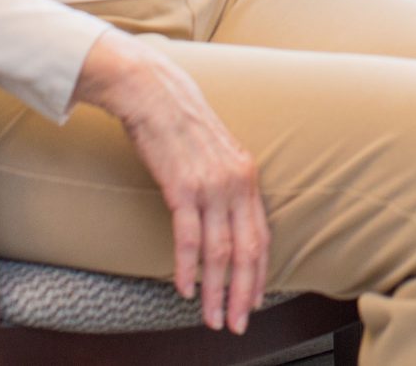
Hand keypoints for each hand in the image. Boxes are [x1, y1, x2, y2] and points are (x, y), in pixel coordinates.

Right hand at [73, 32, 267, 331]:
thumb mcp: (215, 154)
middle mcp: (237, 182)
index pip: (262, 237)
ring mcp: (211, 185)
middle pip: (247, 251)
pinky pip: (189, 238)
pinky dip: (188, 268)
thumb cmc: (179, 123)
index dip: (260, 274)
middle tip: (237, 324)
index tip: (255, 302)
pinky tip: (186, 289)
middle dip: (243, 294)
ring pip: (221, 252)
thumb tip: (226, 220)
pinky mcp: (182, 186)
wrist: (153, 91)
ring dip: (216, 291)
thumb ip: (225, 185)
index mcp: (248, 176)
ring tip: (212, 318)